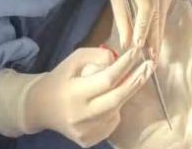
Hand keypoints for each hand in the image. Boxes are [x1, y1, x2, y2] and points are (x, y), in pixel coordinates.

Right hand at [23, 46, 150, 144]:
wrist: (41, 107)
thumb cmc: (61, 78)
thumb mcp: (74, 59)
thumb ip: (96, 56)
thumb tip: (117, 58)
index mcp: (74, 93)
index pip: (107, 79)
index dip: (125, 65)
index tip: (138, 51)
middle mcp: (80, 116)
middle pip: (116, 98)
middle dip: (136, 80)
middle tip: (150, 65)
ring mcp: (85, 132)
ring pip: (116, 111)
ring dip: (126, 93)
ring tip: (128, 78)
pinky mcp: (88, 141)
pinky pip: (111, 123)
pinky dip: (115, 109)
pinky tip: (108, 99)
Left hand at [105, 0, 174, 58]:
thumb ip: (121, 16)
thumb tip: (127, 42)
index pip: (146, 6)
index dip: (143, 27)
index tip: (139, 46)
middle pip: (158, 11)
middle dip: (155, 37)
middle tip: (152, 60)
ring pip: (164, 9)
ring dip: (159, 31)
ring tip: (155, 52)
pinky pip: (166, 2)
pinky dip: (161, 18)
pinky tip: (158, 32)